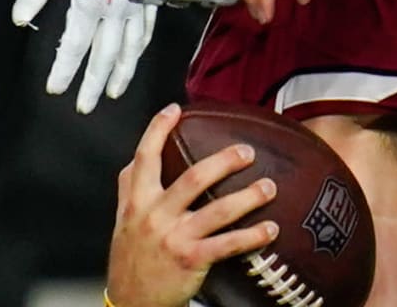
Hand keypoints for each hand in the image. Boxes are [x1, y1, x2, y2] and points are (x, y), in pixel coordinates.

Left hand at [13, 0, 158, 113]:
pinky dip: (139, 47)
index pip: (75, 46)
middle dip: (94, 84)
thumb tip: (20, 19)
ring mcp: (136, 7)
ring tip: (113, 92)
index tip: (56, 88)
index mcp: (91, 3)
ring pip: (130, 49)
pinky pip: (146, 30)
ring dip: (121, 73)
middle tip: (86, 106)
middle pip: (104, 57)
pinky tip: (134, 56)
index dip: (64, 70)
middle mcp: (116, 11)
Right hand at [107, 103, 279, 306]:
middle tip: (247, 152)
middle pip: (192, 179)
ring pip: (218, 211)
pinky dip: (253, 236)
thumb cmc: (132, 257)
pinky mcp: (192, 260)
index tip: (175, 109)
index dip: (157, 131)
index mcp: (137, 203)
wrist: (130, 304)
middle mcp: (155, 217)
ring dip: (248, 197)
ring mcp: (174, 239)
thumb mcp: (124, 220)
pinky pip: (229, 244)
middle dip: (223, 162)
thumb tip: (138, 158)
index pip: (144, 159)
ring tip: (270, 187)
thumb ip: (131, 189)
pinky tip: (271, 229)